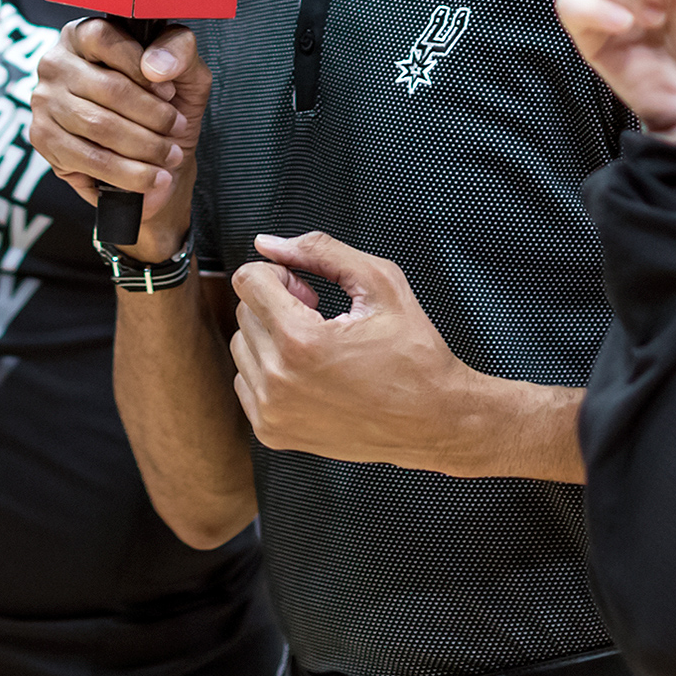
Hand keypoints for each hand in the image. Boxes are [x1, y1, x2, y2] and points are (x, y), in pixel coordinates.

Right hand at [27, 21, 207, 261]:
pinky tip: (152, 177)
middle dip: (153, 115)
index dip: (141, 67)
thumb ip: (179, 50)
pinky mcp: (43, 139)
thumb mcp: (185, 71)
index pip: (105, 39)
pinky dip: (128, 172)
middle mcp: (56, 63)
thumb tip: (156, 66)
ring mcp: (44, 101)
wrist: (156, 158)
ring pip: (99, 125)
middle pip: (107, 88)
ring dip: (144, 146)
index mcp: (85, 34)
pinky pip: (89, 158)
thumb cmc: (167, 106)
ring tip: (170, 155)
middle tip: (177, 129)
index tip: (170, 92)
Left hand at [228, 234, 492, 473]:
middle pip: (244, 312)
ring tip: (316, 346)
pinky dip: (271, 371)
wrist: (432, 420)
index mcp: (301, 340)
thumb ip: (321, 252)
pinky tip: (309, 373)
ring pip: (242, 347)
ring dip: (272, 337)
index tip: (309, 289)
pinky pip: (246, 382)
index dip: (281, 274)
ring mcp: (271, 411)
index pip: (248, 281)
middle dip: (278, 303)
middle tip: (320, 316)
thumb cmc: (414, 354)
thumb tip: (267, 244)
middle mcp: (277, 380)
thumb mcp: (380, 283)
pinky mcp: (271, 431)